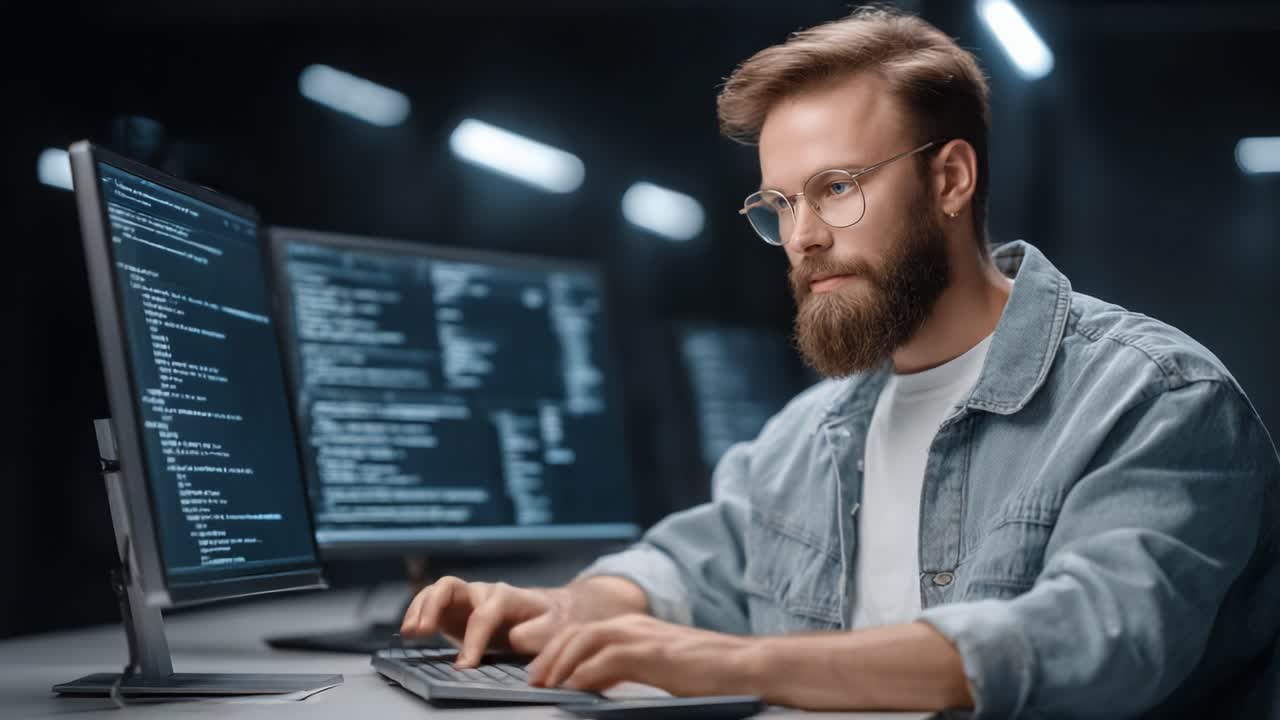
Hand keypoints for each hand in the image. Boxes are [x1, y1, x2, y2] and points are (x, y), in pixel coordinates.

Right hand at [400, 575, 647, 666]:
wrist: (554, 610)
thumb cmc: (554, 620)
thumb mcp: (556, 628)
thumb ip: (538, 634)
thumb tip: (515, 637)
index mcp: (508, 596)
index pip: (485, 614)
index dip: (473, 639)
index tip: (465, 666)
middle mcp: (484, 592)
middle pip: (452, 586)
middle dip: (434, 607)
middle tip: (420, 632)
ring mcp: (469, 598)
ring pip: (438, 590)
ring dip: (420, 607)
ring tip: (408, 632)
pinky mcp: (458, 609)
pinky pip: (432, 602)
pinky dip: (417, 611)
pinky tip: (408, 630)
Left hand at [526, 613, 760, 695]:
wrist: (743, 665)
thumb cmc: (706, 670)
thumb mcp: (656, 665)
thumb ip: (625, 667)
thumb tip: (593, 682)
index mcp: (633, 626)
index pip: (581, 630)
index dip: (556, 649)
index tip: (541, 672)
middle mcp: (632, 625)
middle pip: (575, 632)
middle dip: (549, 655)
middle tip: (534, 680)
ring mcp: (641, 636)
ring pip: (584, 640)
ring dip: (559, 663)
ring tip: (546, 685)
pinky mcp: (651, 653)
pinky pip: (606, 660)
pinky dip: (584, 674)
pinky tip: (574, 688)